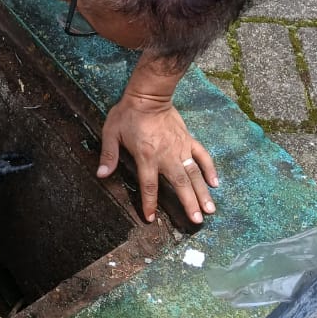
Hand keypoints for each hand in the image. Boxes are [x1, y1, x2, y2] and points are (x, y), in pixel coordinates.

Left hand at [97, 90, 218, 224]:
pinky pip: (202, 156)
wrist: (149, 95)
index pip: (149, 186)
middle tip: (197, 221)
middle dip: (189, 203)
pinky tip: (215, 183)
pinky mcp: (188, 140)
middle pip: (180, 184)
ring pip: (194, 174)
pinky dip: (210, 169)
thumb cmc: (127, 114)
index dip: (149, 203)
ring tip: (210, 210)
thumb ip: (109, 155)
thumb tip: (101, 175)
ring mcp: (180, 148)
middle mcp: (166, 156)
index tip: (150, 218)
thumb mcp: (111, 133)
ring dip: (202, 192)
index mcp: (146, 157)